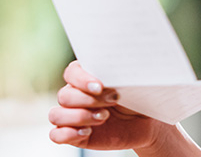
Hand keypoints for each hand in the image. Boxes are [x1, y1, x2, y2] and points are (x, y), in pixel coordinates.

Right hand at [49, 61, 165, 150]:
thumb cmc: (135, 96)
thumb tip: (117, 63)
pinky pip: (56, 135)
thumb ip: (119, 72)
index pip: (71, 73)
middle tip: (113, 100)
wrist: (143, 121)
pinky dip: (68, 134)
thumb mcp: (130, 82)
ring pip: (56, 115)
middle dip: (89, 100)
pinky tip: (87, 131)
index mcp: (84, 76)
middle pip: (64, 95)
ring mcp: (71, 115)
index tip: (100, 86)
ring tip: (103, 117)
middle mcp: (74, 94)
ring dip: (79, 117)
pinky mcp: (73, 135)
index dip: (82, 80)